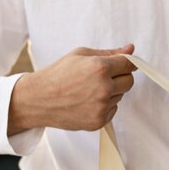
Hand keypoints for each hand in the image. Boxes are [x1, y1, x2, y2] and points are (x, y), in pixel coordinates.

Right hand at [8, 44, 136, 134]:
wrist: (38, 99)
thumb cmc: (57, 74)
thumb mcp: (81, 55)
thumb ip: (109, 53)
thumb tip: (130, 48)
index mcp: (100, 68)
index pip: (129, 64)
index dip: (126, 63)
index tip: (122, 64)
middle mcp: (104, 88)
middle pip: (129, 81)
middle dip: (120, 77)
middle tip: (101, 77)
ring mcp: (101, 106)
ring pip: (120, 96)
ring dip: (110, 92)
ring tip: (88, 90)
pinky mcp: (98, 121)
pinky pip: (113, 110)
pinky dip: (104, 106)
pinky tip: (87, 101)